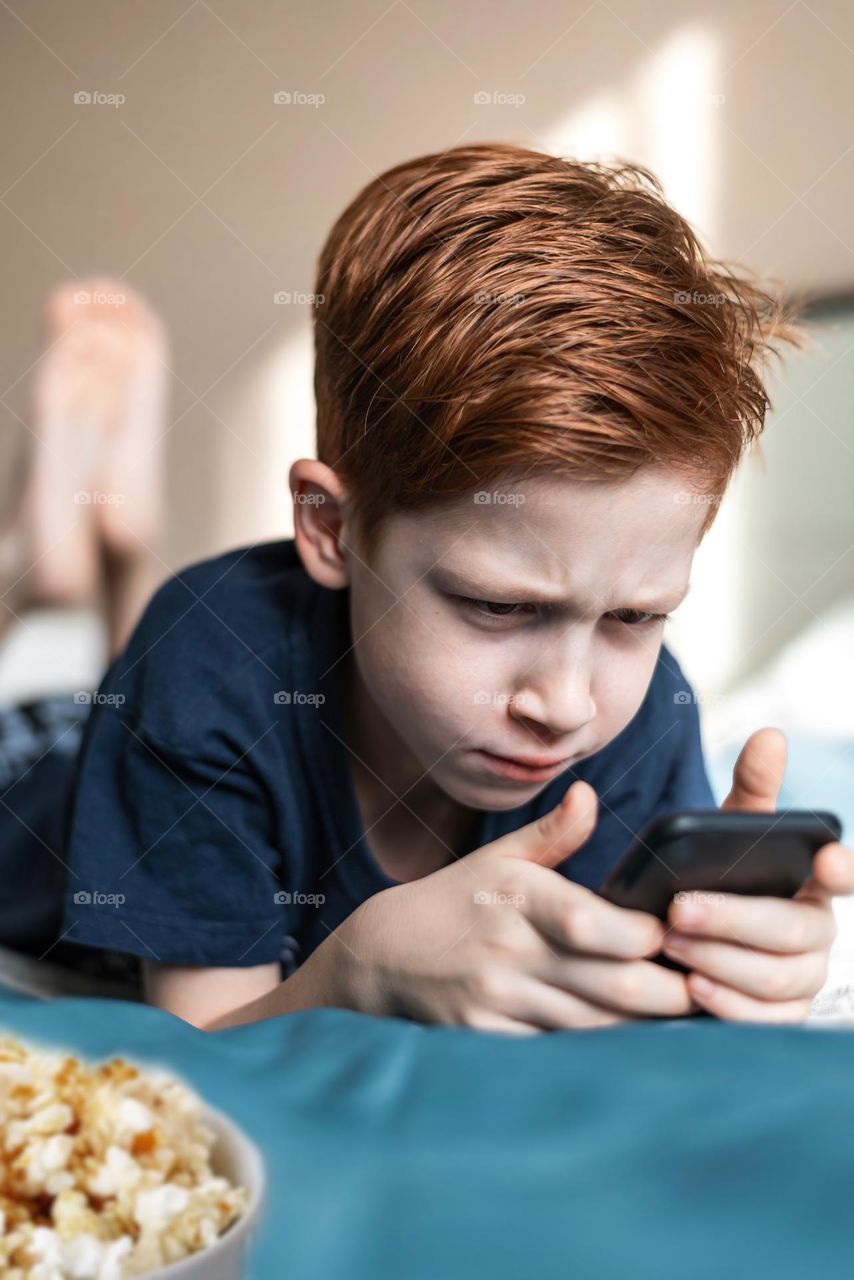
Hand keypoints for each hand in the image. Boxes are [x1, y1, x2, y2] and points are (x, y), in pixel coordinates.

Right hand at [337, 780, 693, 1033]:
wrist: (383, 956)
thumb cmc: (456, 901)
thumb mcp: (499, 858)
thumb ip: (553, 834)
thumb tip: (587, 794)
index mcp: (518, 896)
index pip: (595, 925)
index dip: (649, 938)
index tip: (685, 936)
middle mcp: (509, 949)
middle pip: (610, 985)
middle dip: (670, 994)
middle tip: (708, 988)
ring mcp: (498, 1000)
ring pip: (594, 1025)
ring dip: (646, 1027)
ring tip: (687, 1017)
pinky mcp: (490, 1038)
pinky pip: (560, 1050)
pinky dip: (600, 1050)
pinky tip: (633, 1045)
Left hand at [661, 726, 849, 1021]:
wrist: (683, 935)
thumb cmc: (716, 874)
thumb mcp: (727, 832)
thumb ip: (752, 789)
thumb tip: (769, 736)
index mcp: (816, 881)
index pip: (848, 875)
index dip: (845, 869)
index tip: (825, 858)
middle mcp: (819, 931)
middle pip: (793, 931)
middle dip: (734, 919)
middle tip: (677, 907)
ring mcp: (803, 978)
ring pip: (775, 977)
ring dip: (720, 959)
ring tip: (670, 942)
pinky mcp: (778, 1017)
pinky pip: (762, 1018)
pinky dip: (726, 1003)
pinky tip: (692, 987)